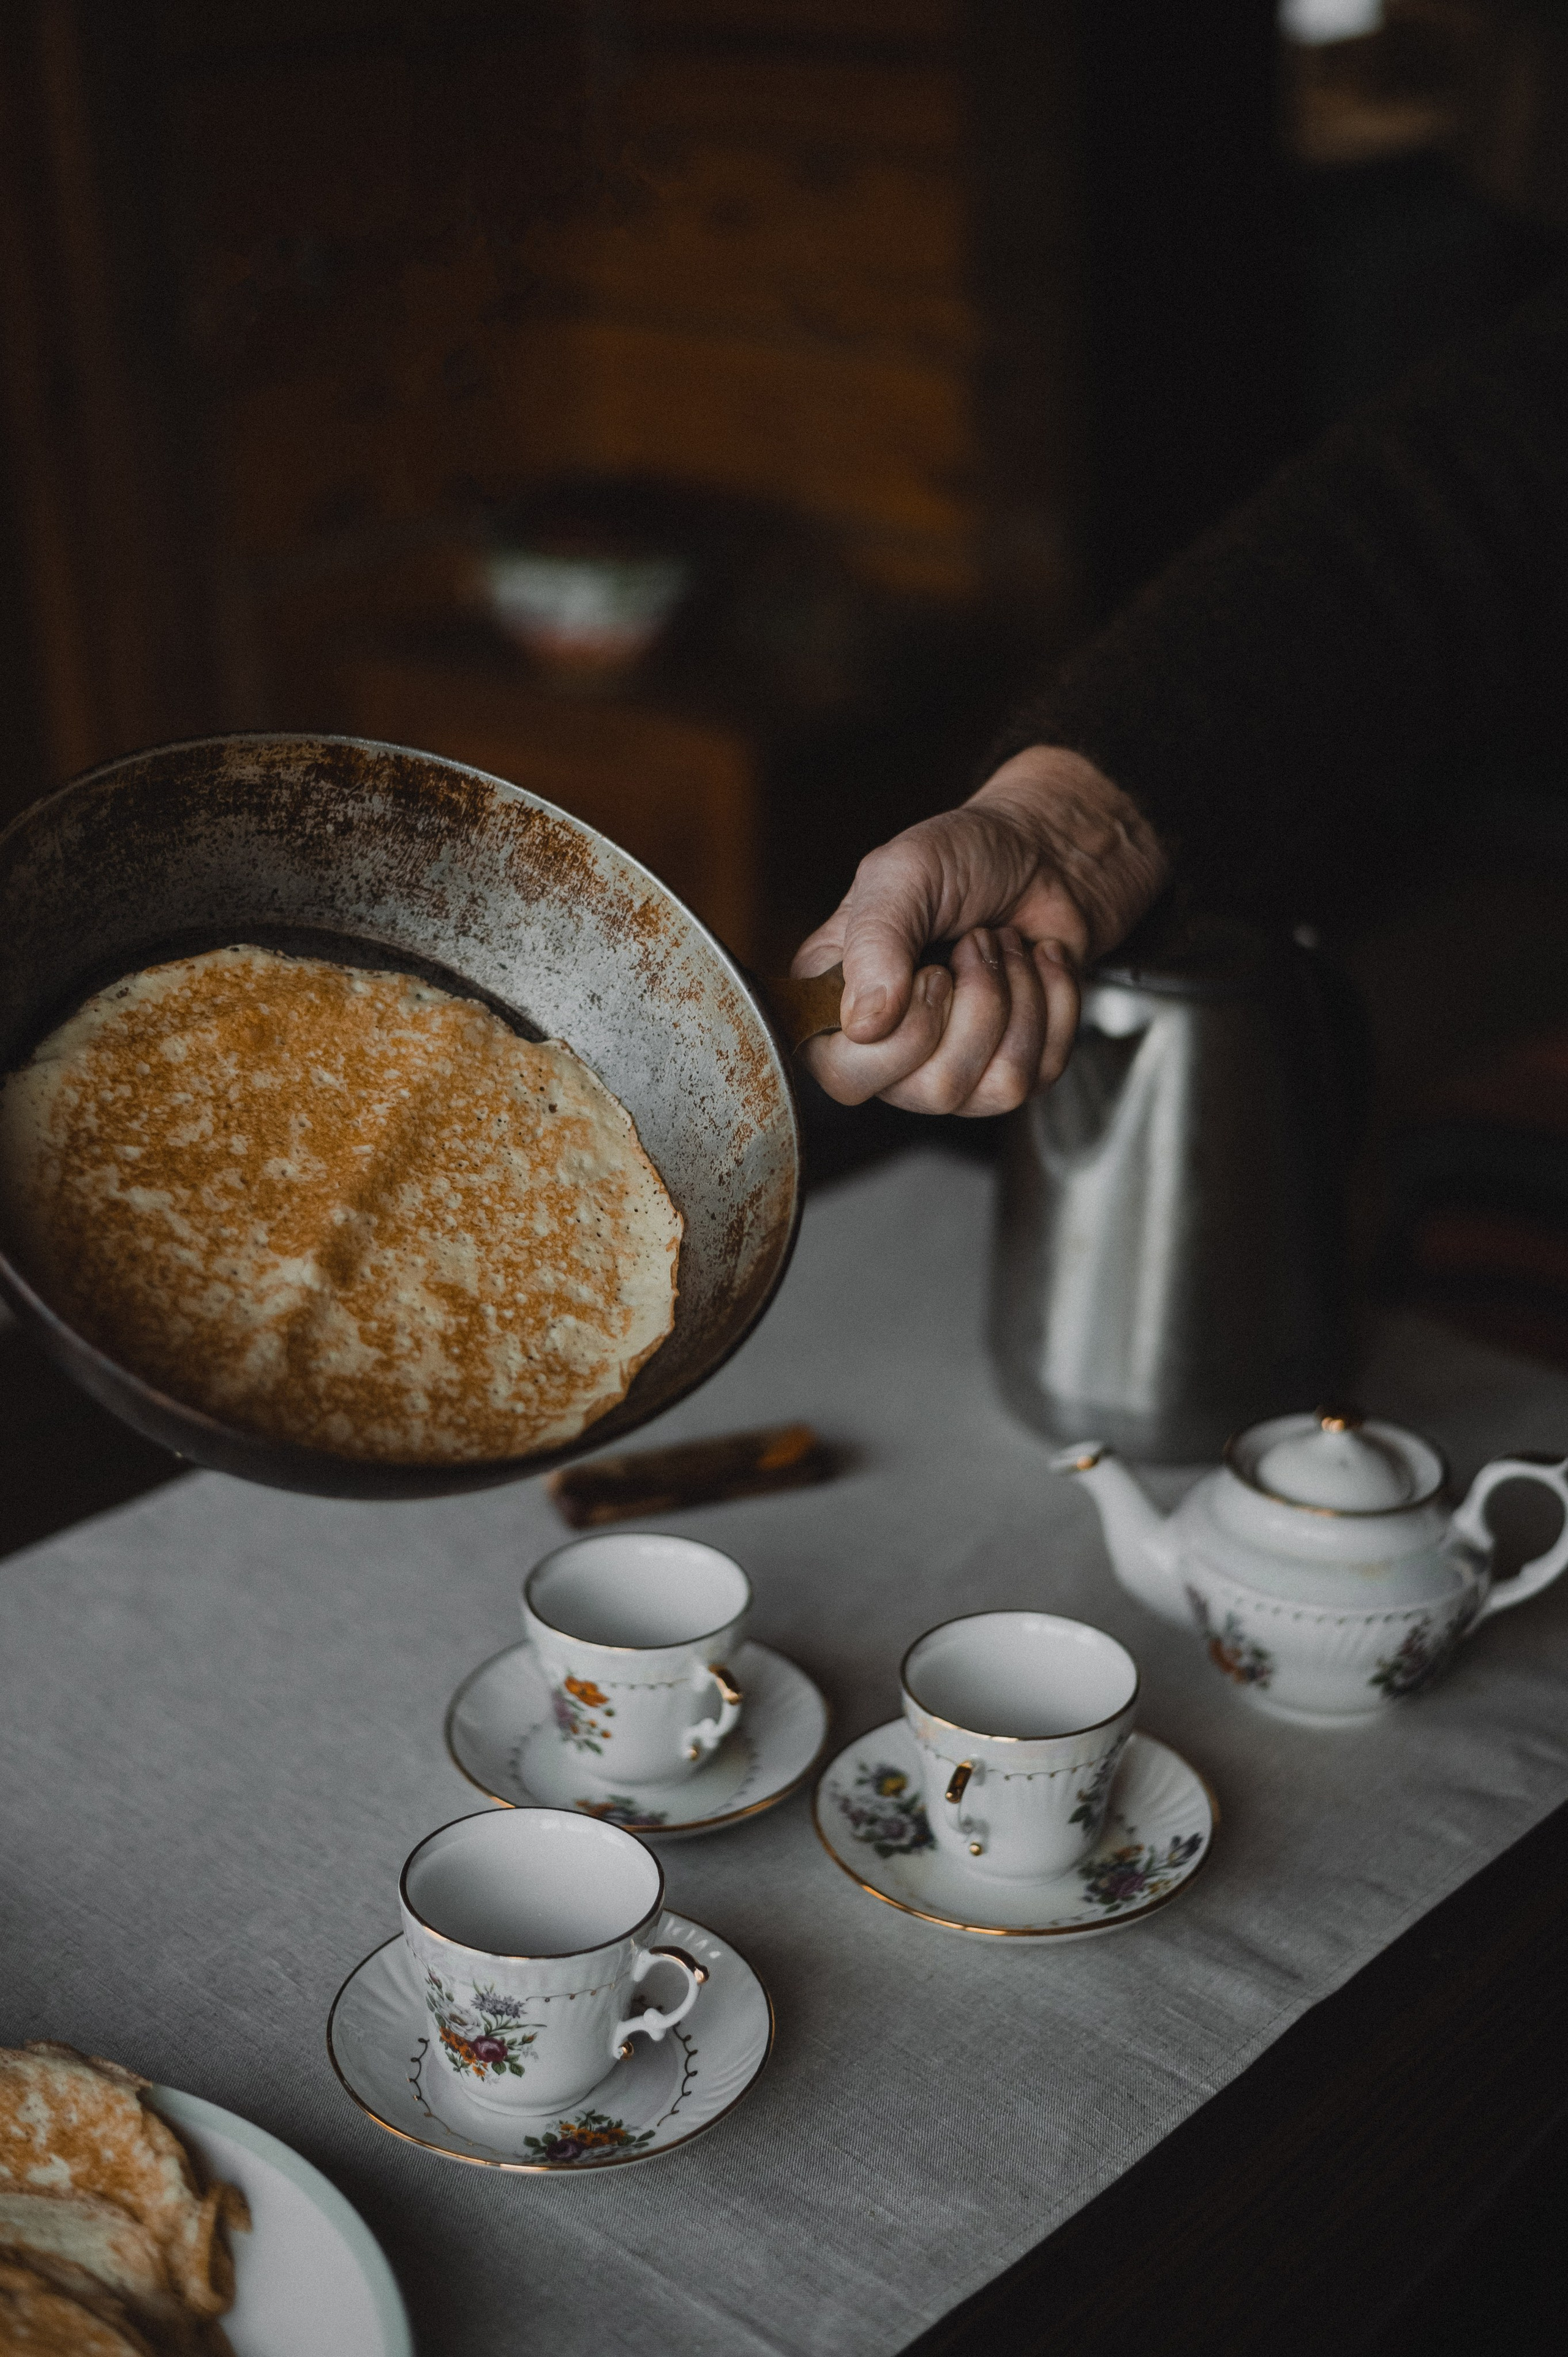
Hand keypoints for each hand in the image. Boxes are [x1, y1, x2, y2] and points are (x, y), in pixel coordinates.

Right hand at [791, 746, 1167, 1113]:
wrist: (1048, 855)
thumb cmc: (967, 858)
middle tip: (976, 944)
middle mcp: (888, 1051)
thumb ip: (874, 940)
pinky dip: (1056, 1003)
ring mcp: (952, 1069)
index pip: (847, 1076)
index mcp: (836, 1004)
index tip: (932, 970)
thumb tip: (863, 1025)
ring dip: (1019, 997)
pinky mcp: (1012, 1072)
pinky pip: (1042, 1073)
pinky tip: (1038, 965)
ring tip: (1006, 949)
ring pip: (998, 1087)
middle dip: (979, 1003)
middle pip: (935, 1090)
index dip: (904, 1032)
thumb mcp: (905, 874)